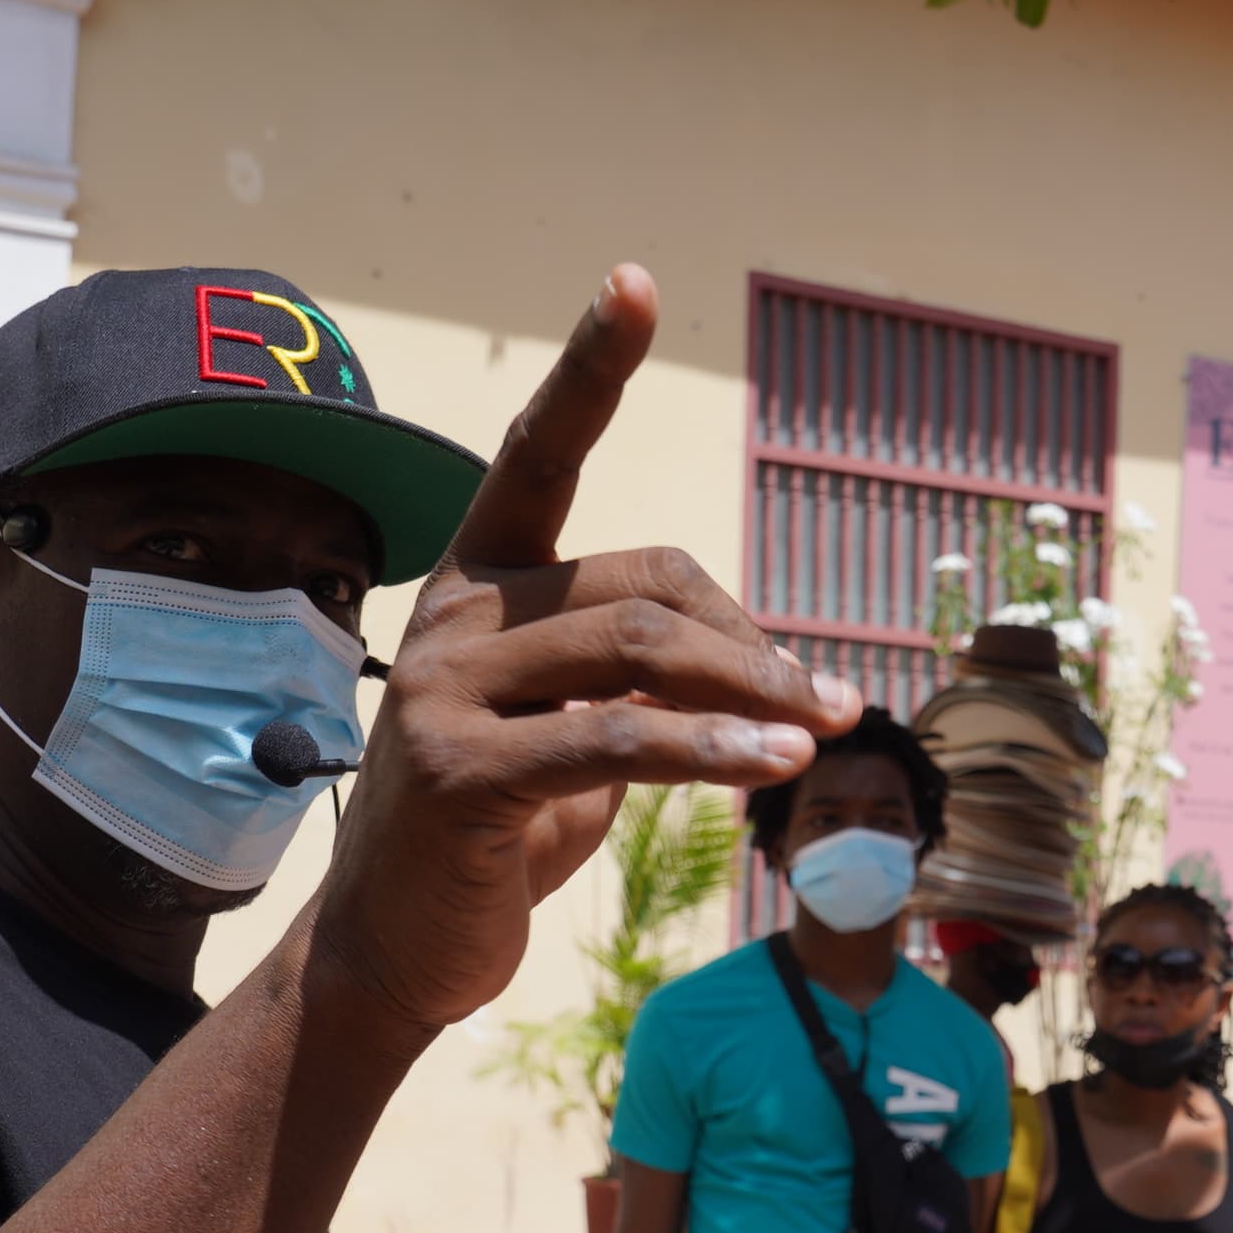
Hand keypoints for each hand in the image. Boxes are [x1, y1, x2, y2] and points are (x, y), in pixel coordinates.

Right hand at [315, 265, 856, 1036]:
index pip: (539, 453)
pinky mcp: (461, 772)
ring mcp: (445, 690)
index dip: (590, 368)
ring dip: (755, 692)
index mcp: (478, 584)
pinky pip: (614, 740)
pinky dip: (711, 750)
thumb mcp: (580, 736)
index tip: (634, 280)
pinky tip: (777, 764)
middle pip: (645, 587)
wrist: (399, 952)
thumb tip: (781, 667)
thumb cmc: (500, 837)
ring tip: (829, 730)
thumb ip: (646, 679)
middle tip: (834, 703)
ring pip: (638, 653)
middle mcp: (455, 616)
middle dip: (755, 644)